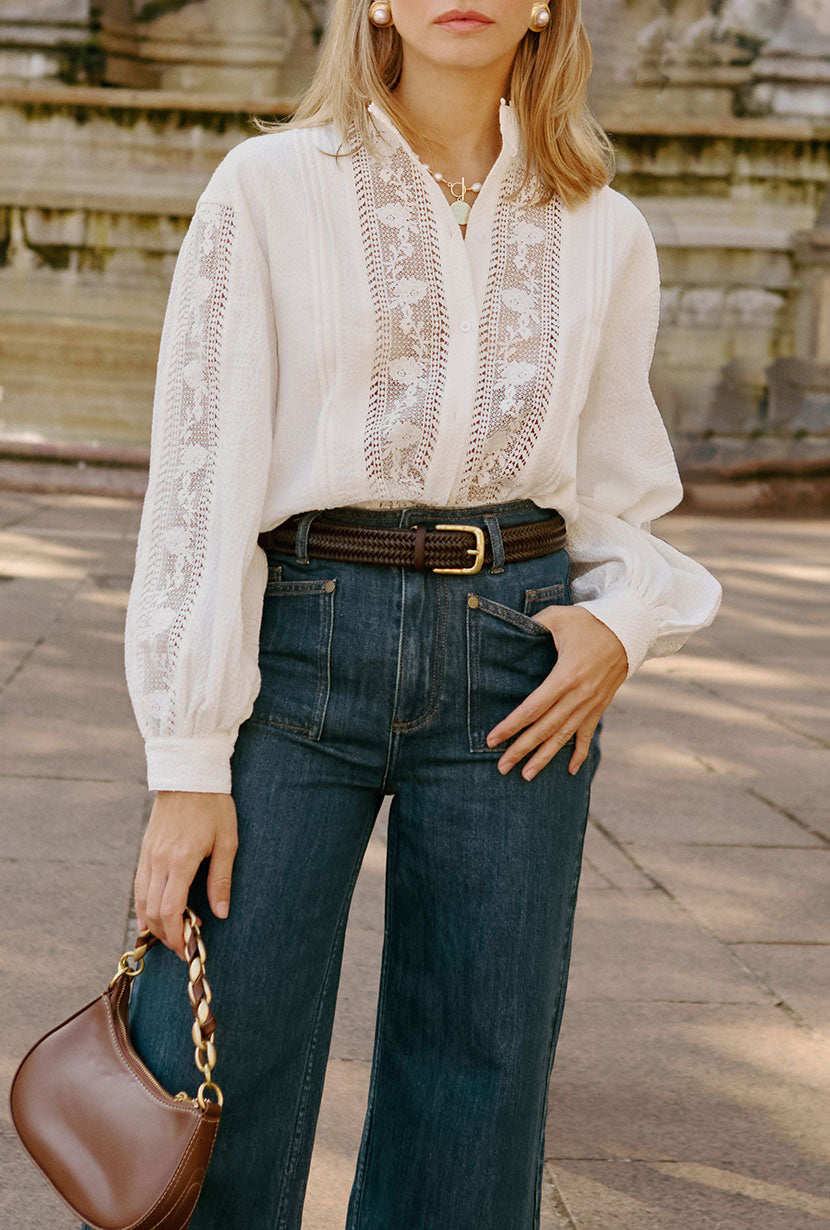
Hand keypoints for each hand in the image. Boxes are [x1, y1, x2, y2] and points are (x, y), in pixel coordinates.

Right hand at [133, 791, 238, 959]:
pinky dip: (143, 905)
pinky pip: (139, 885)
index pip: (171, 910)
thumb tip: (221, 913)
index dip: (177, 935)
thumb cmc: (213, 806)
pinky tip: (151, 916)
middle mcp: (159, 861)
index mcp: (181, 861)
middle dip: (165, 936)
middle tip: (181, 948)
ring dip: (152, 923)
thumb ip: (221, 879)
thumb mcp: (227, 841)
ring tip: (168, 936)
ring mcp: (148, 855)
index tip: (188, 949)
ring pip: (141, 900)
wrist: (189, 775)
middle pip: (152, 911)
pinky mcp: (145, 849)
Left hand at [485, 605, 627, 778]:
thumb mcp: (559, 617)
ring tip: (526, 775)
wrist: (629, 629)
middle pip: (545, 729)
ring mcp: (591, 704)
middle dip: (521, 749)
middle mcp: (578, 696)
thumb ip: (534, 624)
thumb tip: (510, 628)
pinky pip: (587, 734)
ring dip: (544, 757)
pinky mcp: (599, 706)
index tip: (493, 739)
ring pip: (564, 737)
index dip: (511, 726)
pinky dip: (580, 754)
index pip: (532, 708)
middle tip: (502, 766)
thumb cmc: (589, 622)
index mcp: (566, 676)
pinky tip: (569, 770)